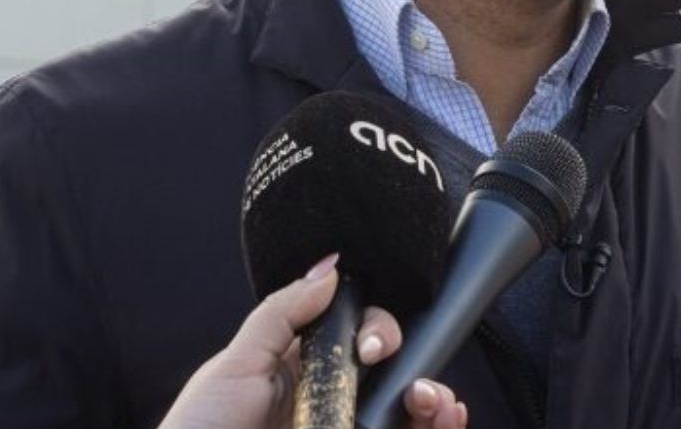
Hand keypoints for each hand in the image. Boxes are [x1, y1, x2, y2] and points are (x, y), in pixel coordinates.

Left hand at [158, 254, 466, 428]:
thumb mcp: (235, 364)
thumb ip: (283, 313)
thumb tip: (331, 267)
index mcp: (305, 371)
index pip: (360, 338)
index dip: (378, 332)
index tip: (370, 346)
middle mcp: (332, 404)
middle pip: (396, 376)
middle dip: (418, 364)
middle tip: (409, 378)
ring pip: (410, 414)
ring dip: (437, 401)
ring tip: (436, 403)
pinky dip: (437, 428)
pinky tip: (445, 419)